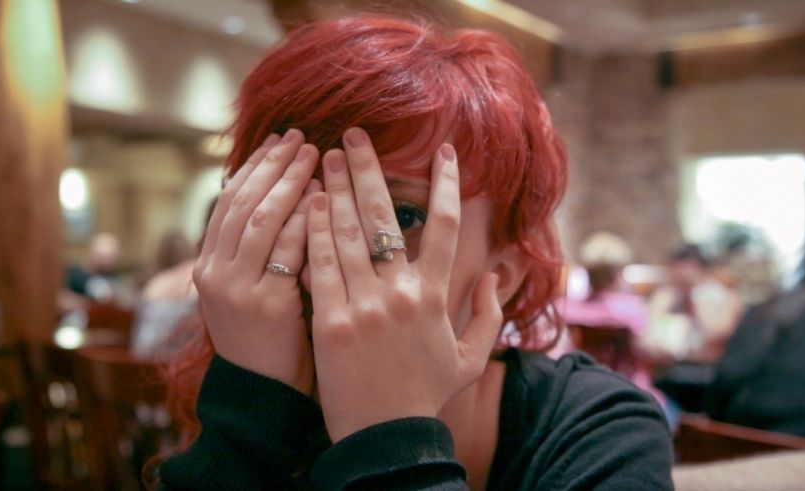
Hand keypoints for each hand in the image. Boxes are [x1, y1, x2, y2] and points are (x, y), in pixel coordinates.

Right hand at [193, 129, 319, 394]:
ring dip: (287, 182)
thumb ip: (258, 247)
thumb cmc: (267, 336)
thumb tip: (277, 193)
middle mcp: (214, 273)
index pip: (229, 201)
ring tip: (314, 154)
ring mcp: (235, 289)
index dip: (255, 167)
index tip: (279, 140)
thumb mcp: (249, 287)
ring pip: (260, 220)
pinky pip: (286, 251)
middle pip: (243, 203)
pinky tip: (323, 196)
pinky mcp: (264, 305)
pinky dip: (304, 219)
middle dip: (273, 166)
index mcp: (207, 265)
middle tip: (300, 137)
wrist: (264, 391)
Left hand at [307, 128, 502, 441]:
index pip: (446, 228)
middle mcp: (401, 294)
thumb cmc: (427, 394)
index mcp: (436, 297)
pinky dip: (313, 232)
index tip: (443, 153)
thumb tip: (496, 277)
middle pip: (385, 218)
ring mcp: (363, 306)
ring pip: (347, 235)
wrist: (386, 437)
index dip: (447, 186)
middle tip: (354, 136)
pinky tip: (307, 204)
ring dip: (335, 190)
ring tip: (323, 158)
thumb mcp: (469, 358)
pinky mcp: (329, 322)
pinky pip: (320, 267)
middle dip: (368, 170)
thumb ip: (486, 315)